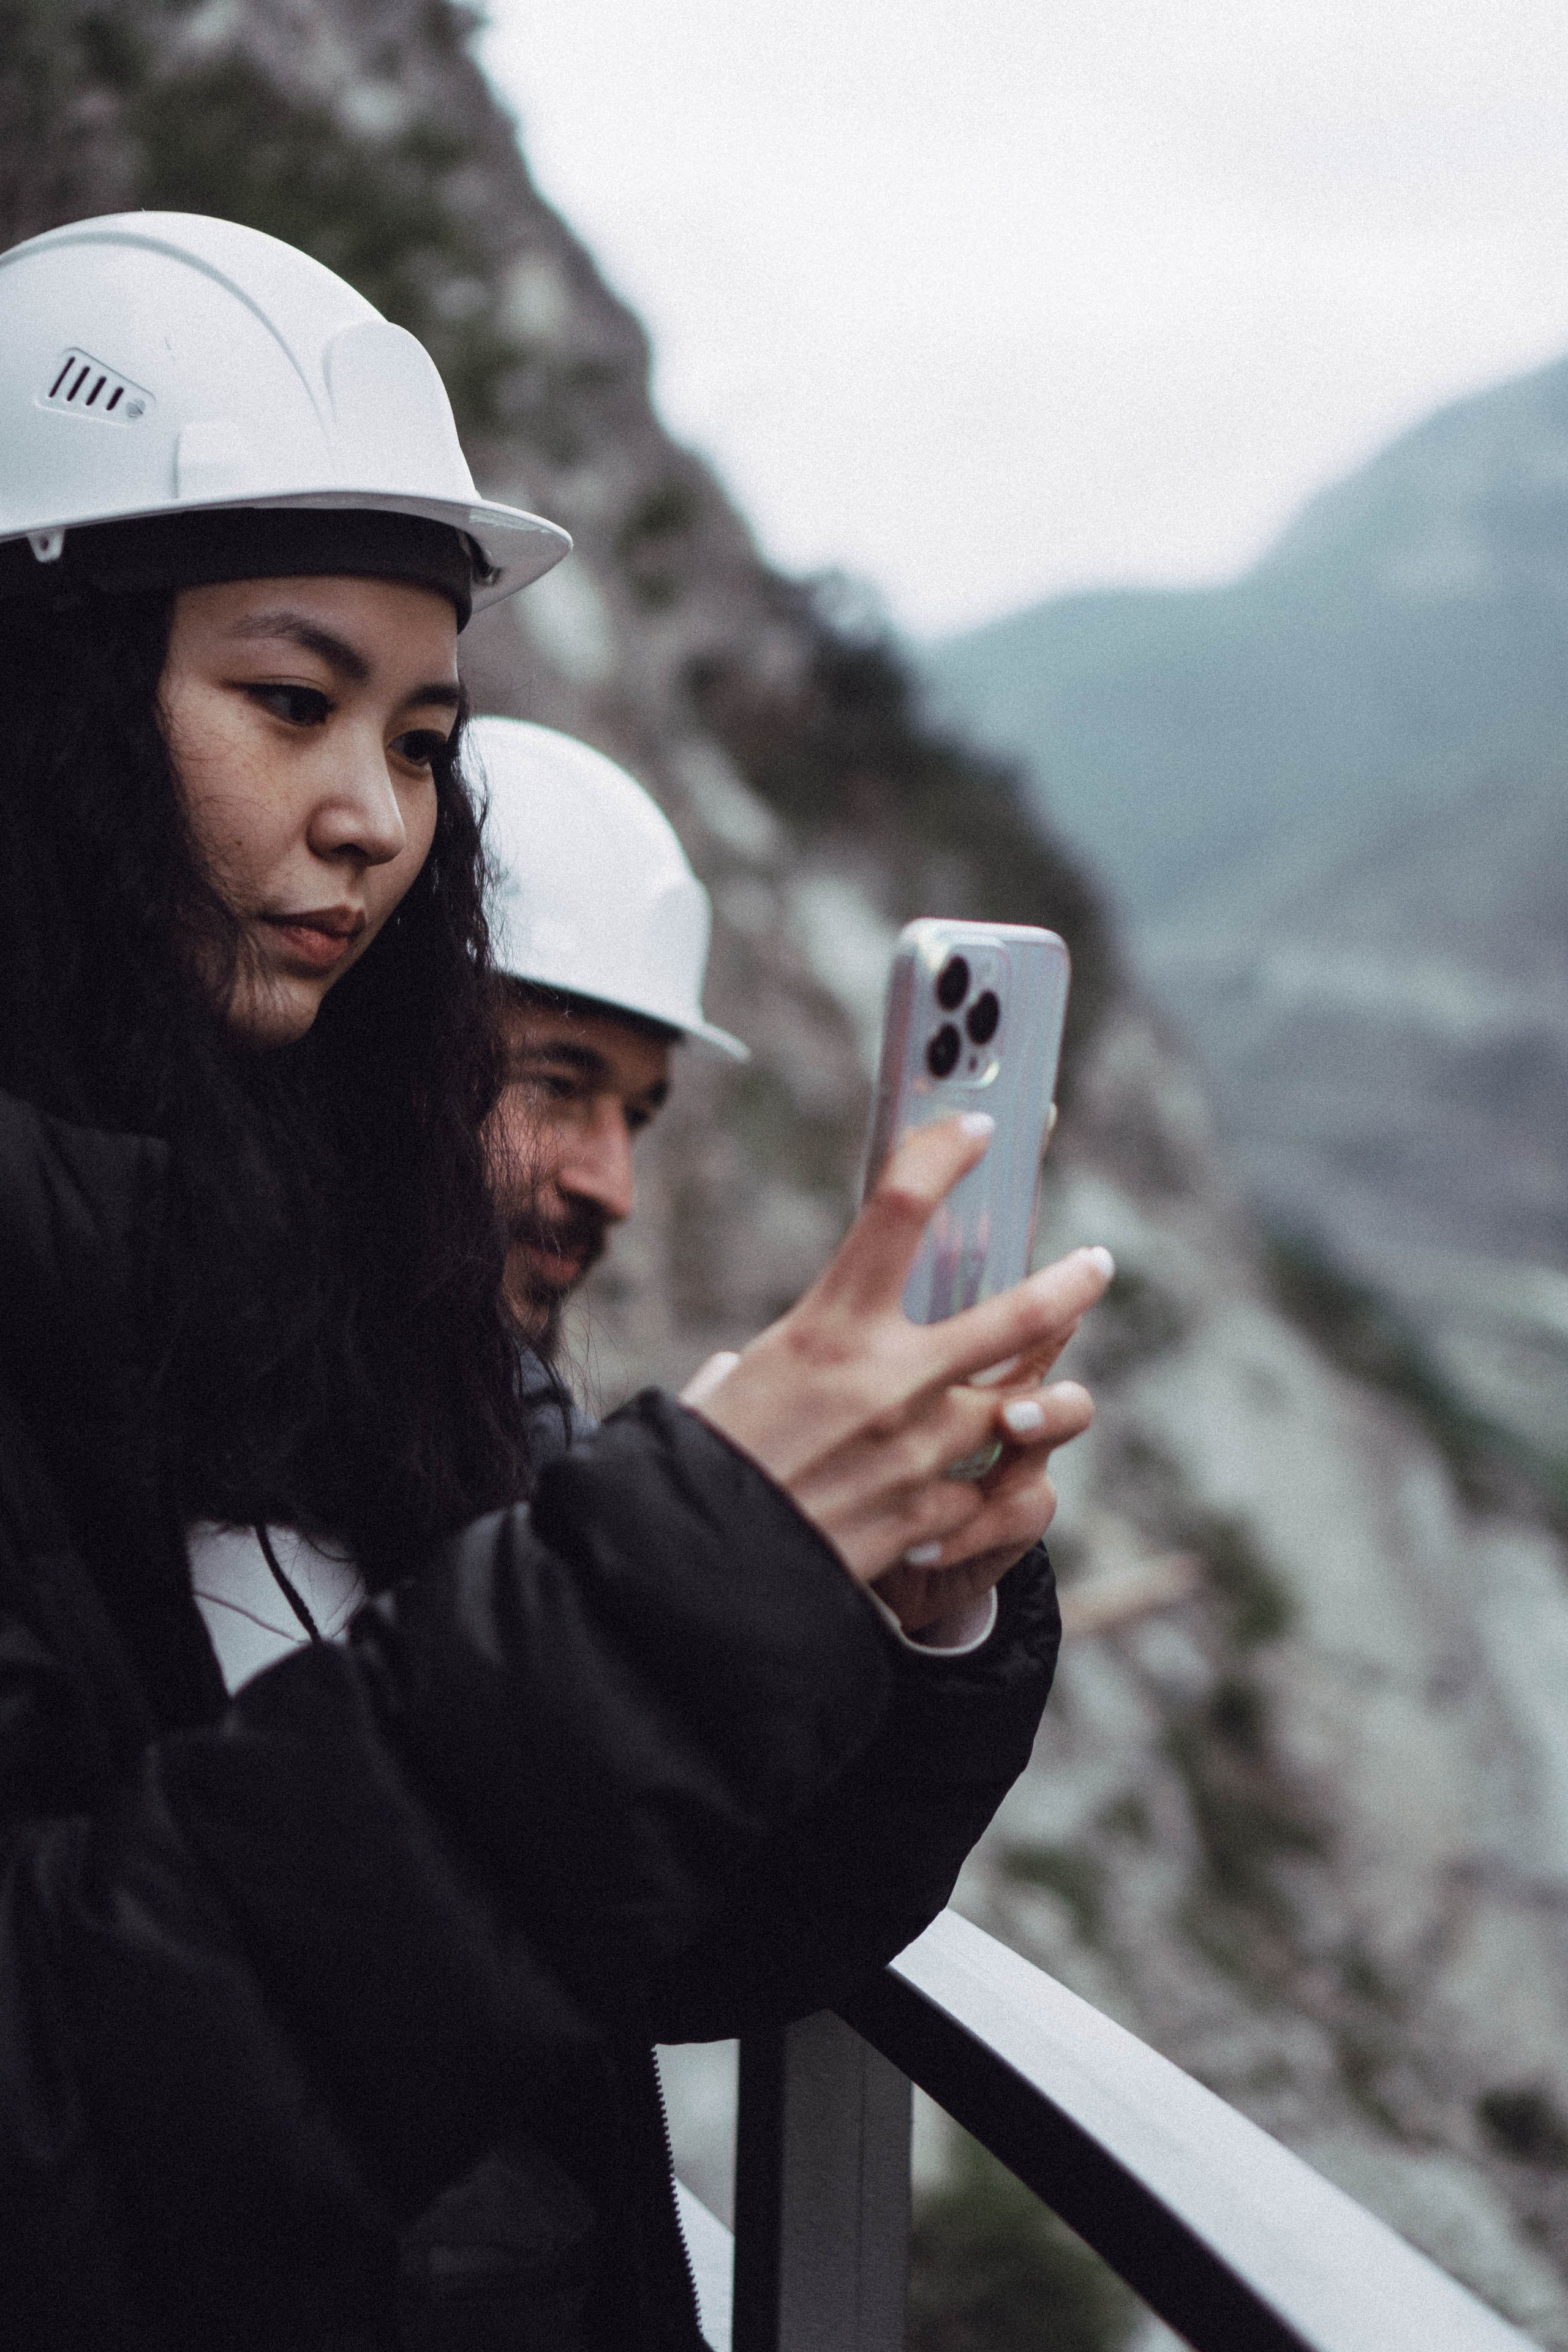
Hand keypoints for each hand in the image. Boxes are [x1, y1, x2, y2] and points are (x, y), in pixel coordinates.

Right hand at [681, 1114, 1111, 1593]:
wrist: (695, 1571)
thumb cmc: (703, 1463)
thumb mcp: (734, 1382)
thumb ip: (778, 1360)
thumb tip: (752, 1367)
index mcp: (829, 1328)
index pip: (900, 1209)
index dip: (945, 1153)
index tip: (977, 1128)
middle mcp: (888, 1379)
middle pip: (1017, 1316)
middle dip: (1070, 1285)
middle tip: (1096, 1266)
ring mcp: (920, 1450)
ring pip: (1029, 1408)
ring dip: (1051, 1400)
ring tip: (1054, 1396)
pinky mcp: (931, 1516)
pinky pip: (989, 1491)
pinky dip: (984, 1487)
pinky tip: (972, 1488)